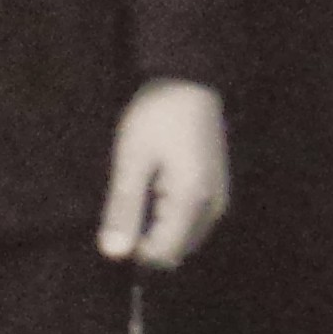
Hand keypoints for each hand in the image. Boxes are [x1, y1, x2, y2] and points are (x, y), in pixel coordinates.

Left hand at [98, 79, 229, 269]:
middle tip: (132, 196)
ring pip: (184, 238)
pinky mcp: (217, 189)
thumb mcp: (131, 159)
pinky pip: (192, 222)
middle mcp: (212, 208)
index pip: (161, 254)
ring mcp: (218, 199)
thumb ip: (123, 208)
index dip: (134, 247)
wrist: (189, 79)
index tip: (120, 216)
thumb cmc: (157, 114)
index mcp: (191, 202)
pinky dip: (171, 215)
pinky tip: (158, 184)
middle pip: (174, 250)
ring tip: (145, 186)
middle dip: (148, 238)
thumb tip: (114, 254)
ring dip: (159, 227)